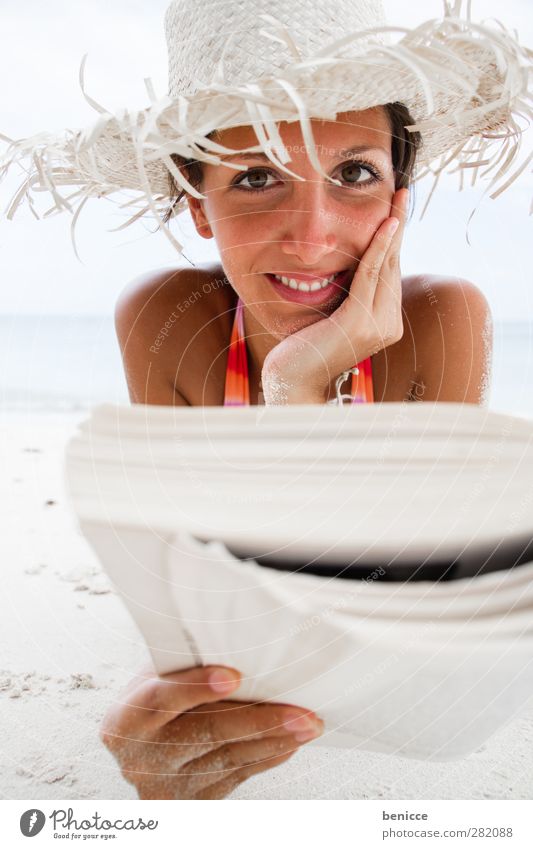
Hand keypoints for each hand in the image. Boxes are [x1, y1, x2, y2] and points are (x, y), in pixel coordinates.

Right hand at [100, 664, 323, 798]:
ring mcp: (167, 784)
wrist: (136, 746)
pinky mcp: (190, 801)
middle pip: (205, 733)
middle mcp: (142, 757)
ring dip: (274, 740)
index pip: (160, 699)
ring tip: (307, 725)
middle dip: (258, 720)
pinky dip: (266, 757)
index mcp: (125, 719)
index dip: (196, 686)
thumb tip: (236, 639)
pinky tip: (289, 742)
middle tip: (299, 712)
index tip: (233, 676)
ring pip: (228, 758)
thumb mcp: (155, 675)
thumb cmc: (154, 697)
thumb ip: (183, 664)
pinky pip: (236, 777)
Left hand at [261, 188, 407, 403]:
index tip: (396, 208)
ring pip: (387, 266)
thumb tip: (344, 270)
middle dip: (398, 225)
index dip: (394, 238)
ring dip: (393, 228)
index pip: (389, 272)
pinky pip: (371, 277)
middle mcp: (387, 325)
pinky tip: (384, 226)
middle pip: (394, 264)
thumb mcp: (329, 318)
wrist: (291, 384)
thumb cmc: (302, 350)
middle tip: (402, 191)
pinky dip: (378, 249)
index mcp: (382, 322)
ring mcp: (376, 326)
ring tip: (398, 198)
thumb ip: (345, 298)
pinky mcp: (358, 325)